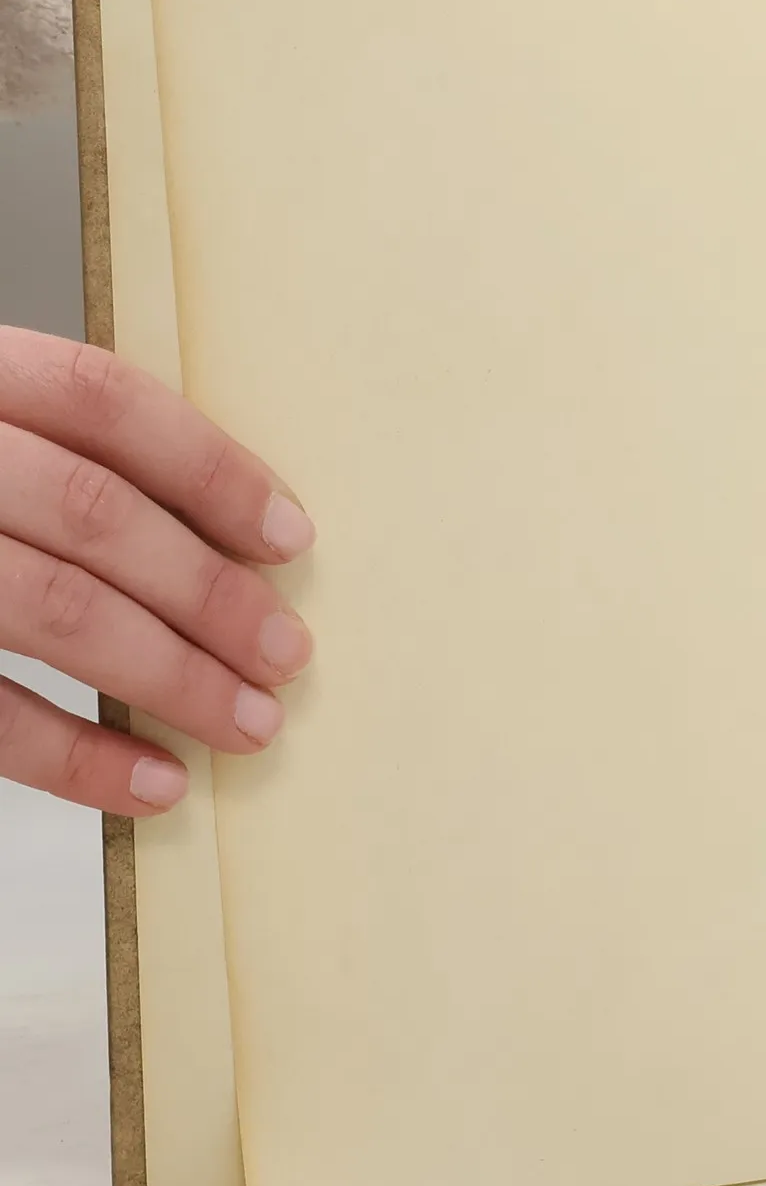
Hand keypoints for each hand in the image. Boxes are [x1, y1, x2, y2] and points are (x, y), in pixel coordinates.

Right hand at [0, 328, 313, 816]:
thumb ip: (54, 457)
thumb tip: (228, 541)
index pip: (101, 400)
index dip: (210, 469)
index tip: (290, 539)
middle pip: (95, 513)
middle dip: (210, 593)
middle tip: (288, 655)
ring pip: (55, 609)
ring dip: (172, 677)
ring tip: (249, 723)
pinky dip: (80, 757)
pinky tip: (154, 786)